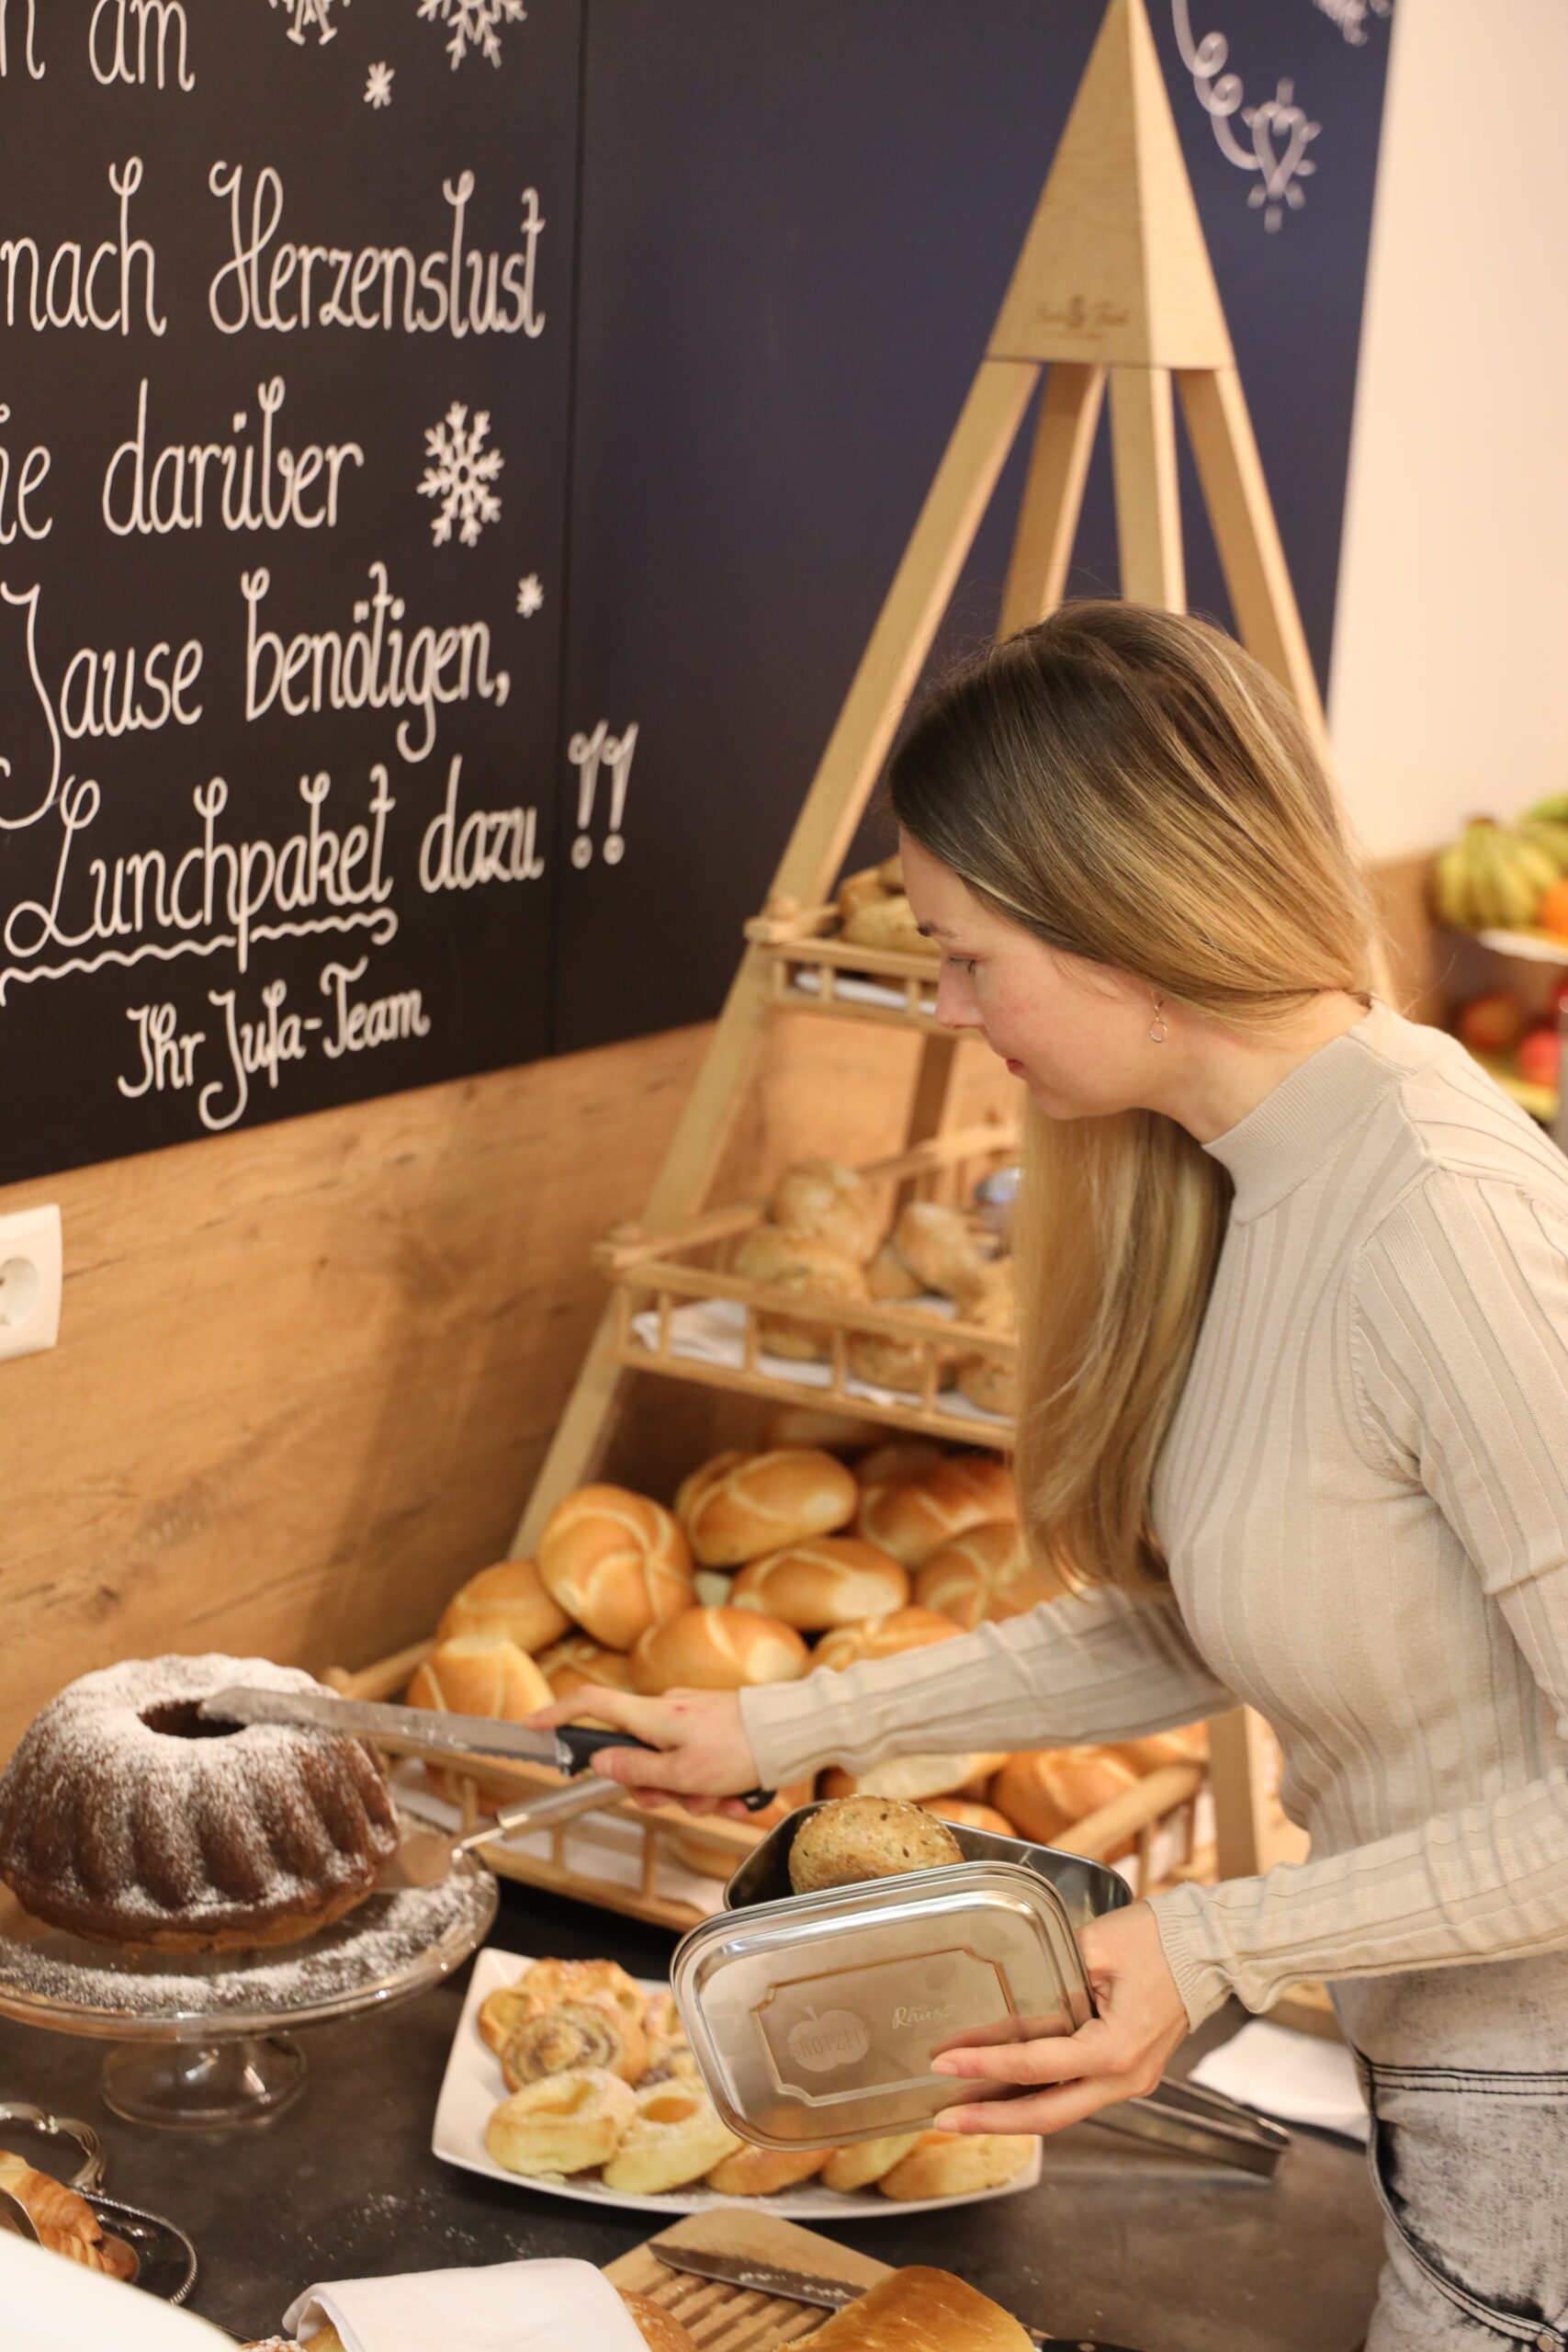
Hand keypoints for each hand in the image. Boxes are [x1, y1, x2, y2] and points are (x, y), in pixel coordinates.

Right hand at [526, 1686, 761, 1816]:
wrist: (794, 1734)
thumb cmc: (741, 1750)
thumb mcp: (682, 1774)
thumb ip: (636, 1771)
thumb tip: (598, 1762)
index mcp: (652, 1716)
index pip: (591, 1704)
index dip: (557, 1714)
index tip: (532, 1726)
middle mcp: (667, 1712)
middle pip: (635, 1756)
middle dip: (656, 1789)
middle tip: (682, 1800)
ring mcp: (691, 1720)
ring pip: (671, 1770)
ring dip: (693, 1795)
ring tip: (723, 1799)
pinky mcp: (713, 1730)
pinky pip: (700, 1768)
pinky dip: (715, 1788)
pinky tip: (738, 1797)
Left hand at [930, 1901, 1189, 2135]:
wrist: (1210, 1948)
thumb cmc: (1159, 1941)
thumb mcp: (1097, 1945)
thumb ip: (1049, 1973)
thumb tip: (1004, 2000)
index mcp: (1116, 2049)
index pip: (1035, 2066)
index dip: (984, 2066)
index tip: (944, 2061)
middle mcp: (1124, 2078)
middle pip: (1046, 2115)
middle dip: (990, 2121)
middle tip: (943, 2119)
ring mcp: (1130, 2081)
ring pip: (1061, 2112)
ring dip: (1012, 2114)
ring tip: (965, 2110)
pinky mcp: (1129, 2073)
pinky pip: (1076, 2096)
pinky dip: (1038, 2096)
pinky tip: (1006, 2092)